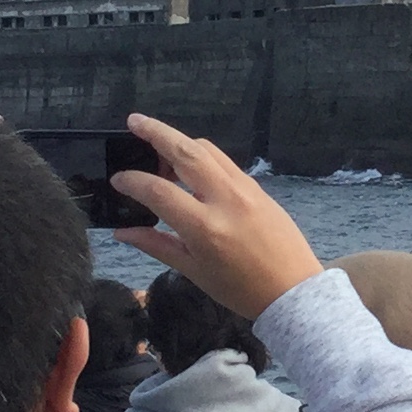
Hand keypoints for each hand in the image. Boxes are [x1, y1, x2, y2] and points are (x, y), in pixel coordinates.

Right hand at [107, 115, 321, 319]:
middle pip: (186, 151)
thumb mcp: (193, 271)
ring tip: (158, 145)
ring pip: (207, 149)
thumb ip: (156, 245)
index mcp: (205, 227)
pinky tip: (189, 166)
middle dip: (156, 132)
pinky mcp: (257, 185)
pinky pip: (224, 161)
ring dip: (180, 140)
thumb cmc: (240, 289)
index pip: (159, 191)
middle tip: (133, 121)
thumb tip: (122, 232)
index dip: (133, 182)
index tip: (118, 180)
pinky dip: (202, 155)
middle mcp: (225, 199)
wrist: (293, 290)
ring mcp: (245, 188)